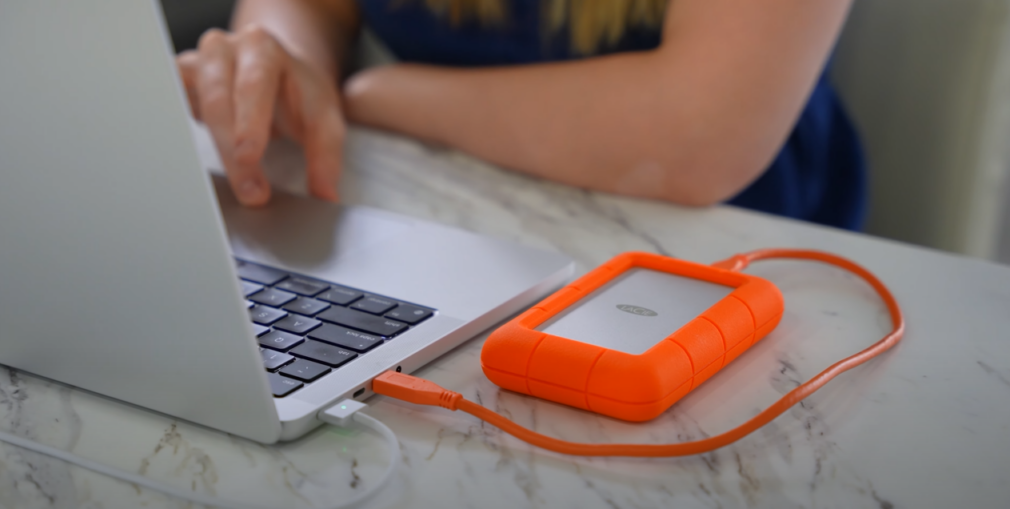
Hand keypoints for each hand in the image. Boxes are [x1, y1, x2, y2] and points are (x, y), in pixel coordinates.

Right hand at [177, 26, 343, 205]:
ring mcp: (196, 64)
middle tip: (251, 192)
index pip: (253, 84)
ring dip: (209, 151)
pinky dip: (178, 137)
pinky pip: (168, 108)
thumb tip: (325, 195)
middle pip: (218, 100)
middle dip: (232, 151)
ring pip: (191, 109)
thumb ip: (326, 155)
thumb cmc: (299, 93)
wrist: (279, 72)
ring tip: (226, 187)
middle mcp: (223, 49)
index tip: (249, 156)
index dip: (250, 122)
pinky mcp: (179, 84)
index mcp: (262, 48)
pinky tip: (189, 164)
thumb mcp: (324, 118)